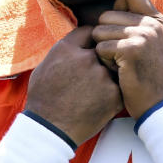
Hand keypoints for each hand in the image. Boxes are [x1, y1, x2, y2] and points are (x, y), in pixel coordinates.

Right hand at [25, 26, 122, 145]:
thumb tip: (76, 41)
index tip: (93, 47)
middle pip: (104, 49)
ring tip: (93, 91)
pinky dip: (113, 93)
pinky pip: (119, 86)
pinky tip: (99, 102)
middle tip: (93, 73)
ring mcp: (102, 76)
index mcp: (66, 49)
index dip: (92, 40)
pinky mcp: (114, 94)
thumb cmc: (43, 100)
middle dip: (102, 57)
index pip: (89, 32)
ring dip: (108, 76)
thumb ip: (63, 51)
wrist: (50, 130)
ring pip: (113, 68)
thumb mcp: (44, 67)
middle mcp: (86, 58)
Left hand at [92, 0, 162, 118]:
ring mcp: (144, 35)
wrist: (158, 105)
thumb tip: (117, 1)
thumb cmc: (148, 77)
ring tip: (119, 65)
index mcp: (157, 20)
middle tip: (119, 57)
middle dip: (105, 37)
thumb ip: (139, 24)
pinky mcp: (132, 50)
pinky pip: (101, 48)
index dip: (116, 9)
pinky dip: (104, 62)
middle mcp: (152, 23)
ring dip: (103, 51)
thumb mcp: (152, 44)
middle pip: (106, 15)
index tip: (119, 31)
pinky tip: (118, 72)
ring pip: (100, 31)